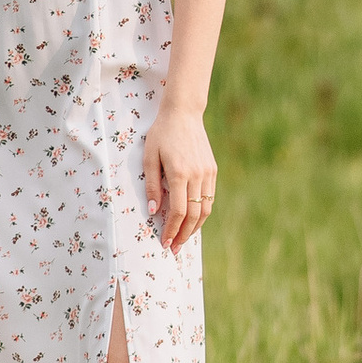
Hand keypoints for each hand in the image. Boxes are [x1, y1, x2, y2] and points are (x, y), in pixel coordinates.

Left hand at [148, 102, 217, 252]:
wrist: (184, 113)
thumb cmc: (161, 134)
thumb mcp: (149, 157)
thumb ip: (151, 186)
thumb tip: (153, 212)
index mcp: (179, 173)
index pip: (178, 211)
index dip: (171, 230)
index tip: (164, 242)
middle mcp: (197, 175)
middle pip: (193, 215)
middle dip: (183, 235)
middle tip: (174, 249)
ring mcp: (208, 173)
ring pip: (205, 210)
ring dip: (194, 228)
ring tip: (183, 239)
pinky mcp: (212, 170)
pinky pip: (209, 198)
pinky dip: (202, 213)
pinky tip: (192, 220)